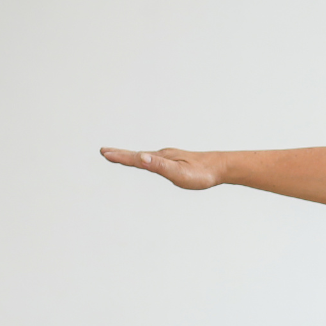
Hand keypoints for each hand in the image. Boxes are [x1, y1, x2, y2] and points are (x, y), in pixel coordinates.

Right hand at [99, 147, 221, 189]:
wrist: (221, 167)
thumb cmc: (201, 173)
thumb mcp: (179, 173)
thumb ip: (159, 166)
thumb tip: (141, 157)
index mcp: (161, 158)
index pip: (136, 158)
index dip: (120, 157)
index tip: (104, 153)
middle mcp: (163, 155)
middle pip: (137, 155)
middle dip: (120, 155)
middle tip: (104, 152)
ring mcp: (169, 158)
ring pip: (145, 157)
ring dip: (130, 156)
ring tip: (118, 156)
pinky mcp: (176, 161)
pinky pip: (155, 160)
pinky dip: (143, 159)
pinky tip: (147, 161)